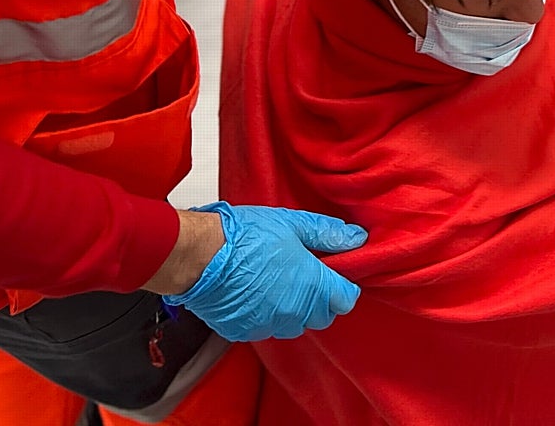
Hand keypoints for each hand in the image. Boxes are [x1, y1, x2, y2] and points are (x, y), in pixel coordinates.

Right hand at [161, 202, 366, 341]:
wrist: (198, 255)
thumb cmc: (243, 236)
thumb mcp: (293, 224)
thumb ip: (328, 233)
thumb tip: (356, 238)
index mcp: (312, 285)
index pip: (346, 299)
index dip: (343, 285)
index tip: (334, 273)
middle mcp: (294, 311)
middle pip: (322, 315)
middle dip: (320, 297)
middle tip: (305, 272)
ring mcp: (269, 324)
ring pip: (294, 323)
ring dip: (293, 308)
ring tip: (277, 280)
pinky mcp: (245, 331)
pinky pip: (265, 327)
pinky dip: (265, 313)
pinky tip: (254, 291)